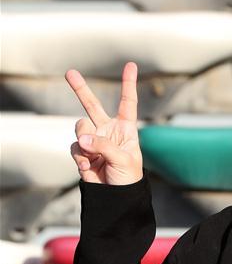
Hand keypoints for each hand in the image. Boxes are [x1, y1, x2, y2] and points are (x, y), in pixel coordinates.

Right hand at [65, 62, 142, 185]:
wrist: (115, 197)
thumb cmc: (128, 178)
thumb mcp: (123, 160)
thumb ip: (104, 146)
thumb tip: (82, 139)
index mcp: (126, 130)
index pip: (127, 103)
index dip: (128, 84)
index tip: (130, 65)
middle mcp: (108, 131)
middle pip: (92, 105)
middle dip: (80, 89)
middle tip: (70, 72)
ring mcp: (93, 140)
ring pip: (80, 128)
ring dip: (85, 140)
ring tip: (94, 155)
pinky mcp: (82, 152)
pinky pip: (74, 147)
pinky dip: (80, 156)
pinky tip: (89, 166)